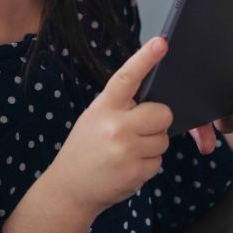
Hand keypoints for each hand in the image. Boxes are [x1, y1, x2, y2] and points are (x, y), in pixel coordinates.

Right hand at [46, 37, 174, 216]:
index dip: (145, 58)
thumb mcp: (93, 119)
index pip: (127, 78)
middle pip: (162, 113)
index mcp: (103, 107)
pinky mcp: (135, 172)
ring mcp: (126, 150)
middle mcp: (115, 126)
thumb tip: (151, 101)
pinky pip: (158, 161)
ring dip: (151, 146)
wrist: (69, 189)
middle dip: (157, 122)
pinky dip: (147, 165)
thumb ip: (119, 108)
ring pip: (163, 140)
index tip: (161, 43)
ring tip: (127, 153)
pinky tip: (127, 167)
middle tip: (138, 131)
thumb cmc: (84, 150)